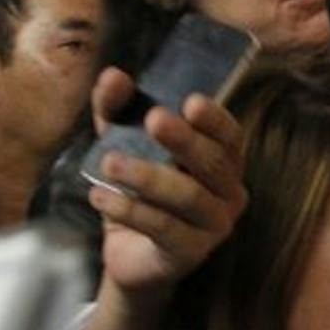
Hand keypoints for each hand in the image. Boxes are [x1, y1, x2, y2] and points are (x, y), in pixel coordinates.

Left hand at [84, 68, 247, 295]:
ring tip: (109, 163)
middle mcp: (229, 193)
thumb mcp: (122, 142)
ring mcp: (214, 226)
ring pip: (189, 196)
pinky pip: (163, 228)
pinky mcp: (191, 253)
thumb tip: (114, 75)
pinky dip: (129, 210)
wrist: (128, 253)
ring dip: (148, 176)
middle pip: (214, 163)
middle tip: (154, 119)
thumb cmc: (137, 192)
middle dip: (184, 140)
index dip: (215, 119)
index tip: (191, 101)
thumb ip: (117, 109)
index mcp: (222, 162)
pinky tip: (99, 196)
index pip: (230, 136)